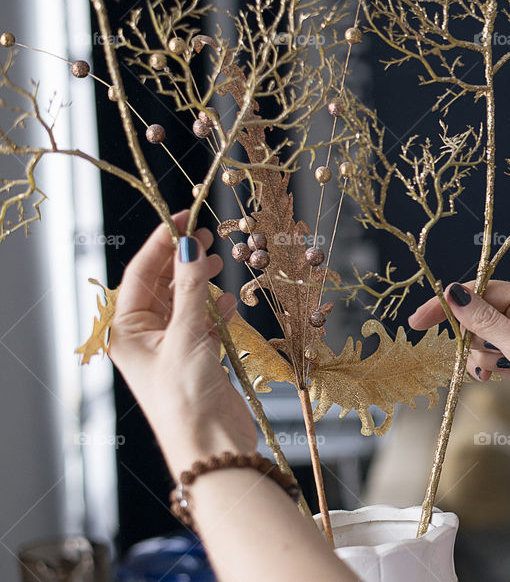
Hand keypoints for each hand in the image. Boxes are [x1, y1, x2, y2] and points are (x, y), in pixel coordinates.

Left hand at [108, 210, 256, 473]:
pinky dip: (215, 309)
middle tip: (205, 235)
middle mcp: (145, 337)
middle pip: (161, 284)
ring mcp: (171, 347)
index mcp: (127, 331)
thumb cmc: (186, 398)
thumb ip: (190, 290)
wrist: (211, 445)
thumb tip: (189, 247)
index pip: (140, 274)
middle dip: (182, 260)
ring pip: (184, 301)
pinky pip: (203, 321)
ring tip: (218, 263)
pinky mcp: (196, 357)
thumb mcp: (186, 337)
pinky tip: (229, 303)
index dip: (161, 243)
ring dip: (200, 282)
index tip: (183, 218)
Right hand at [408, 281, 509, 453]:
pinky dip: (485, 367)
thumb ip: (485, 321)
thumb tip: (453, 293)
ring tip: (498, 371)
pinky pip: (489, 357)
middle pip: (478, 315)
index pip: (481, 290)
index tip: (420, 320)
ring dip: (481, 356)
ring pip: (481, 340)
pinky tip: (492, 378)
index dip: (449, 303)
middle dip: (470, 336)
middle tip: (480, 354)